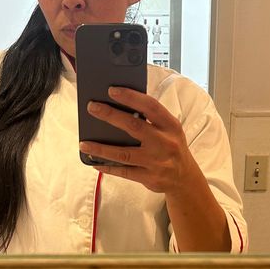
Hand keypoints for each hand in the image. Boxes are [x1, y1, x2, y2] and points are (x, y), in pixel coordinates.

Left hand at [79, 86, 197, 193]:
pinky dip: (107, 166)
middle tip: (92, 107)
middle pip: (134, 126)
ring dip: (101, 148)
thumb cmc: (172, 146)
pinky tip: (94, 161)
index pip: (150, 106)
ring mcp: (157, 162)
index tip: (112, 90)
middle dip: (110, 115)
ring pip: (124, 153)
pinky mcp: (149, 178)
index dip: (131, 97)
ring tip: (84, 143)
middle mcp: (165, 142)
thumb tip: (120, 105)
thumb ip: (151, 118)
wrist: (185, 178)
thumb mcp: (169, 129)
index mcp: (170, 125)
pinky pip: (124, 171)